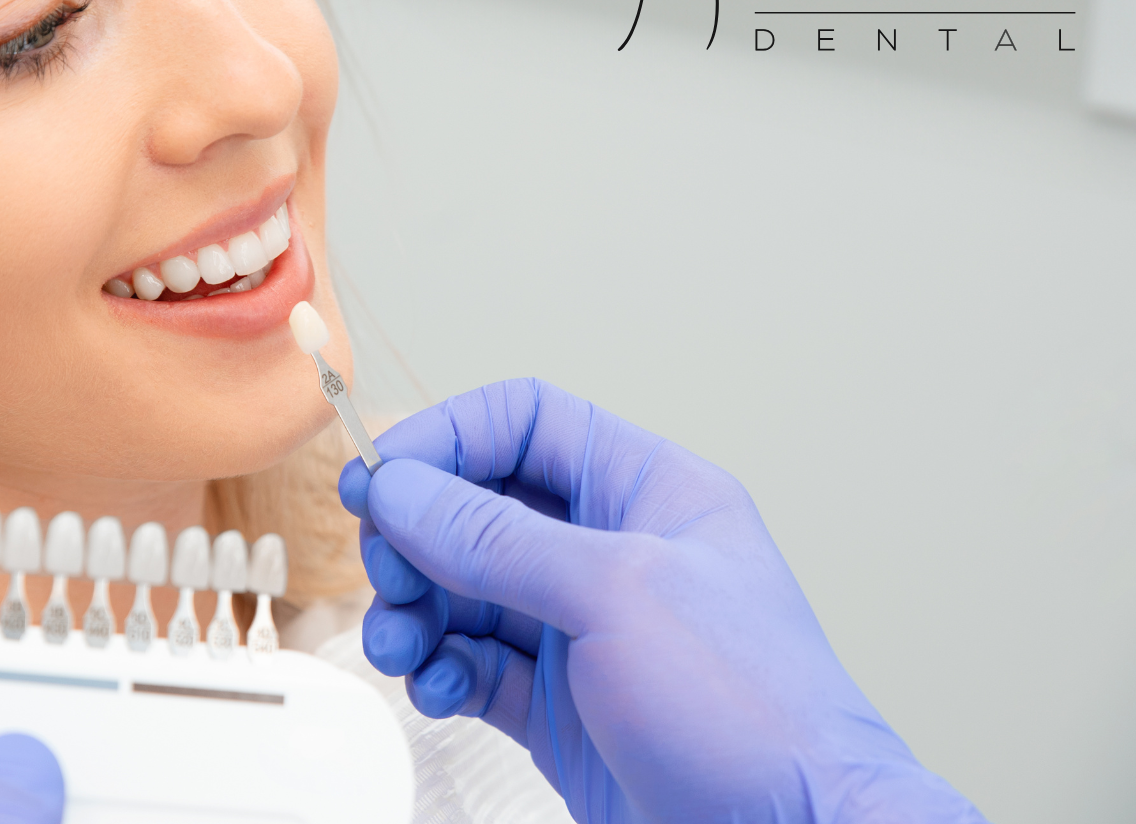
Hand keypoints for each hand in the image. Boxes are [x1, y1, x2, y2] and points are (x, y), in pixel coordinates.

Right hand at [342, 379, 984, 823]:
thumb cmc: (755, 713)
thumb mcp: (616, 595)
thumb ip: (496, 538)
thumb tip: (402, 489)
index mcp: (649, 493)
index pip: (526, 423)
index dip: (446, 437)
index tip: (380, 477)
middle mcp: (612, 554)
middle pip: (478, 507)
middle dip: (417, 538)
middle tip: (389, 576)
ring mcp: (584, 633)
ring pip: (463, 592)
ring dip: (415, 611)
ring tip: (400, 645)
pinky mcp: (561, 709)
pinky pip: (473, 666)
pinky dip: (440, 672)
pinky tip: (440, 691)